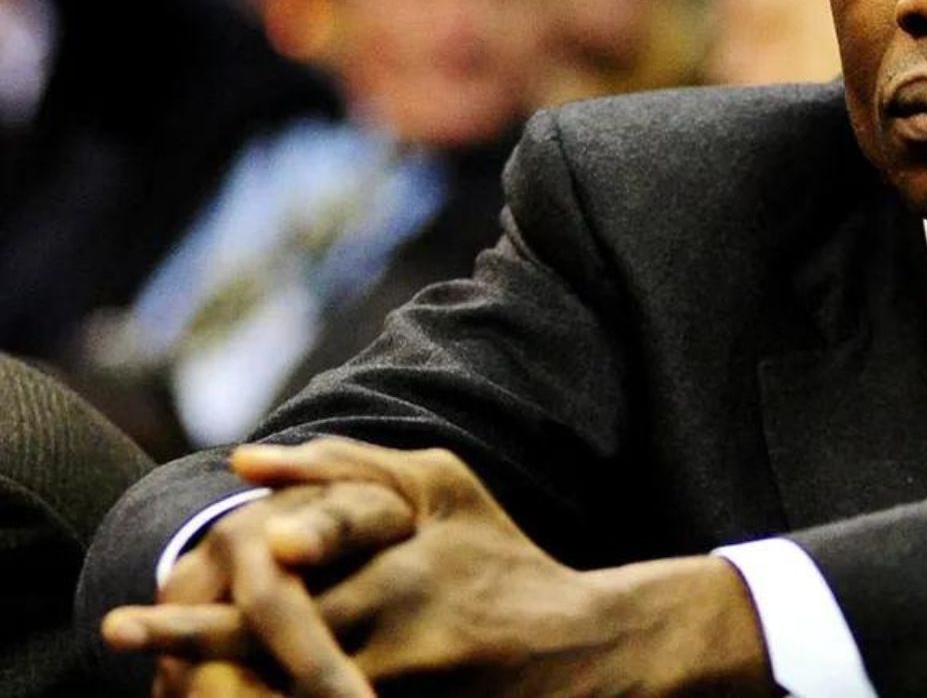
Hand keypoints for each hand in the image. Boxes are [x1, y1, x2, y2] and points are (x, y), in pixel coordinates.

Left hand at [119, 439, 776, 695]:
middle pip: (276, 652)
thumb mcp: (442, 491)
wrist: (587, 648)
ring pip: (298, 695)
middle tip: (130, 652)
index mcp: (402, 558)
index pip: (285, 587)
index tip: (136, 622)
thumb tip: (243, 461)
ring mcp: (412, 681)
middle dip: (196, 661)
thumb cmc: (502, 559)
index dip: (207, 614)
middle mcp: (402, 621)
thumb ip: (347, 467)